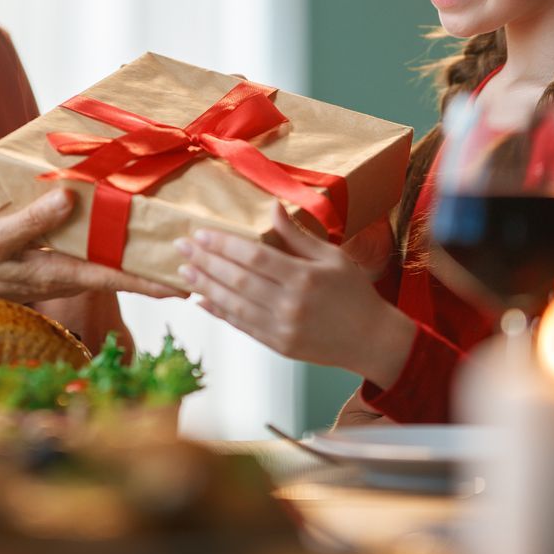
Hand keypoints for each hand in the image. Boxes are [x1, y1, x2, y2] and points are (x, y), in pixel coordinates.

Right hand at [0, 188, 182, 303]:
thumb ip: (34, 219)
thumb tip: (71, 198)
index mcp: (63, 272)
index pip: (116, 277)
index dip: (151, 280)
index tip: (183, 284)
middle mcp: (73, 275)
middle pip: (125, 272)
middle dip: (159, 270)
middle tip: (197, 260)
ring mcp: (69, 271)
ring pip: (114, 264)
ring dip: (143, 258)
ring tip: (177, 245)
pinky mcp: (62, 264)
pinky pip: (97, 256)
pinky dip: (118, 247)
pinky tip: (130, 233)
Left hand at [175, 202, 416, 385]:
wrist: (371, 340)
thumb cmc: (354, 292)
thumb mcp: (332, 256)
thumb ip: (296, 236)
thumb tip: (271, 208)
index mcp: (305, 277)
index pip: (255, 257)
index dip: (224, 245)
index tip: (200, 234)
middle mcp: (290, 304)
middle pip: (238, 280)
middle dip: (206, 262)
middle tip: (181, 247)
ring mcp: (283, 328)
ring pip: (234, 305)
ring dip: (205, 287)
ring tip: (184, 271)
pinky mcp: (278, 346)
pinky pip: (242, 326)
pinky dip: (219, 313)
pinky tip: (201, 300)